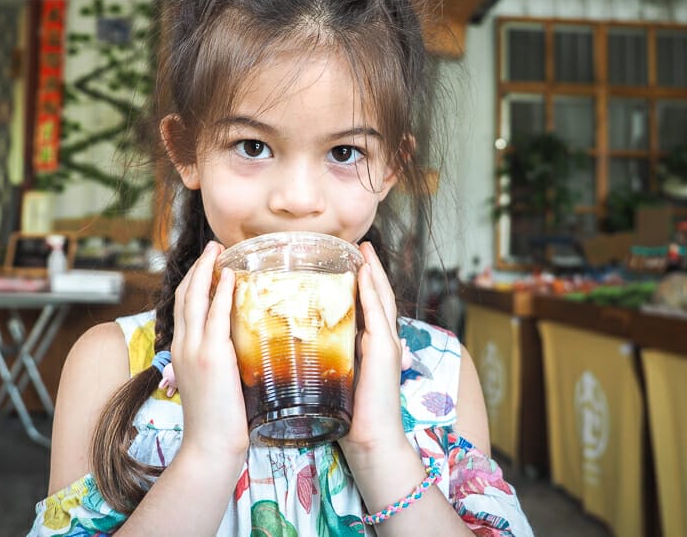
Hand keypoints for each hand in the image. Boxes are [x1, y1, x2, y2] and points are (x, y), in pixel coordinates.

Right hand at [171, 241, 248, 459]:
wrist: (210, 445)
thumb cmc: (218, 420)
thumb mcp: (214, 382)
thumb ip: (222, 359)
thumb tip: (243, 342)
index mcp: (182, 351)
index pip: (184, 307)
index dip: (194, 281)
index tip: (208, 264)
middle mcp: (183, 346)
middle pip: (186, 295)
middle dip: (199, 267)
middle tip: (215, 247)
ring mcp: (195, 350)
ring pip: (196, 299)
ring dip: (208, 270)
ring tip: (221, 250)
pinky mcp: (212, 356)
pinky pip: (216, 315)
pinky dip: (221, 292)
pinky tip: (230, 276)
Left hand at [339, 242, 408, 461]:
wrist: (371, 441)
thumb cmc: (351, 417)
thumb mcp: (336, 379)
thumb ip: (326, 359)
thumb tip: (299, 347)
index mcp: (371, 347)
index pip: (368, 307)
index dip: (362, 283)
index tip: (350, 262)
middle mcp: (382, 341)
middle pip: (378, 296)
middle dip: (370, 269)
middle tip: (360, 246)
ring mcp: (387, 344)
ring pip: (381, 299)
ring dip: (373, 272)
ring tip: (364, 250)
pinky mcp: (385, 352)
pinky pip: (377, 314)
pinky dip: (371, 292)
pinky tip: (364, 274)